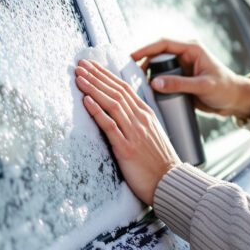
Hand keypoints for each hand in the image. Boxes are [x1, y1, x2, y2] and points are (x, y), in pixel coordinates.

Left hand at [75, 59, 181, 204]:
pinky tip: (86, 101)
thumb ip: (137, 120)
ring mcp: (134, 133)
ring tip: (79, 78)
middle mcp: (141, 119)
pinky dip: (97, 111)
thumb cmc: (158, 162)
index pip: (123, 88)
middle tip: (79, 66)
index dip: (105, 75)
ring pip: (112, 104)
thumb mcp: (151, 134)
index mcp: (147, 114)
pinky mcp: (127, 149)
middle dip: (96, 76)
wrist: (170, 183)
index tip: (90, 66)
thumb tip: (119, 109)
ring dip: (93, 89)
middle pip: (116, 91)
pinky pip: (110, 126)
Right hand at [132, 39, 249, 120]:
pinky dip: (155, 83)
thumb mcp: (203, 86)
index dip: (146, 49)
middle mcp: (185, 55)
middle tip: (133, 77)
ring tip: (139, 85)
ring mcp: (182, 67)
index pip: (164, 44)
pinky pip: (163, 78)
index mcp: (192, 49)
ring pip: (158, 67)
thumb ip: (179, 84)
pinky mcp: (180, 78)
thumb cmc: (225, 89)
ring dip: (149, 74)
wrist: (235, 101)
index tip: (132, 57)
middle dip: (145, 64)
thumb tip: (155, 83)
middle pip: (158, 55)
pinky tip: (148, 91)